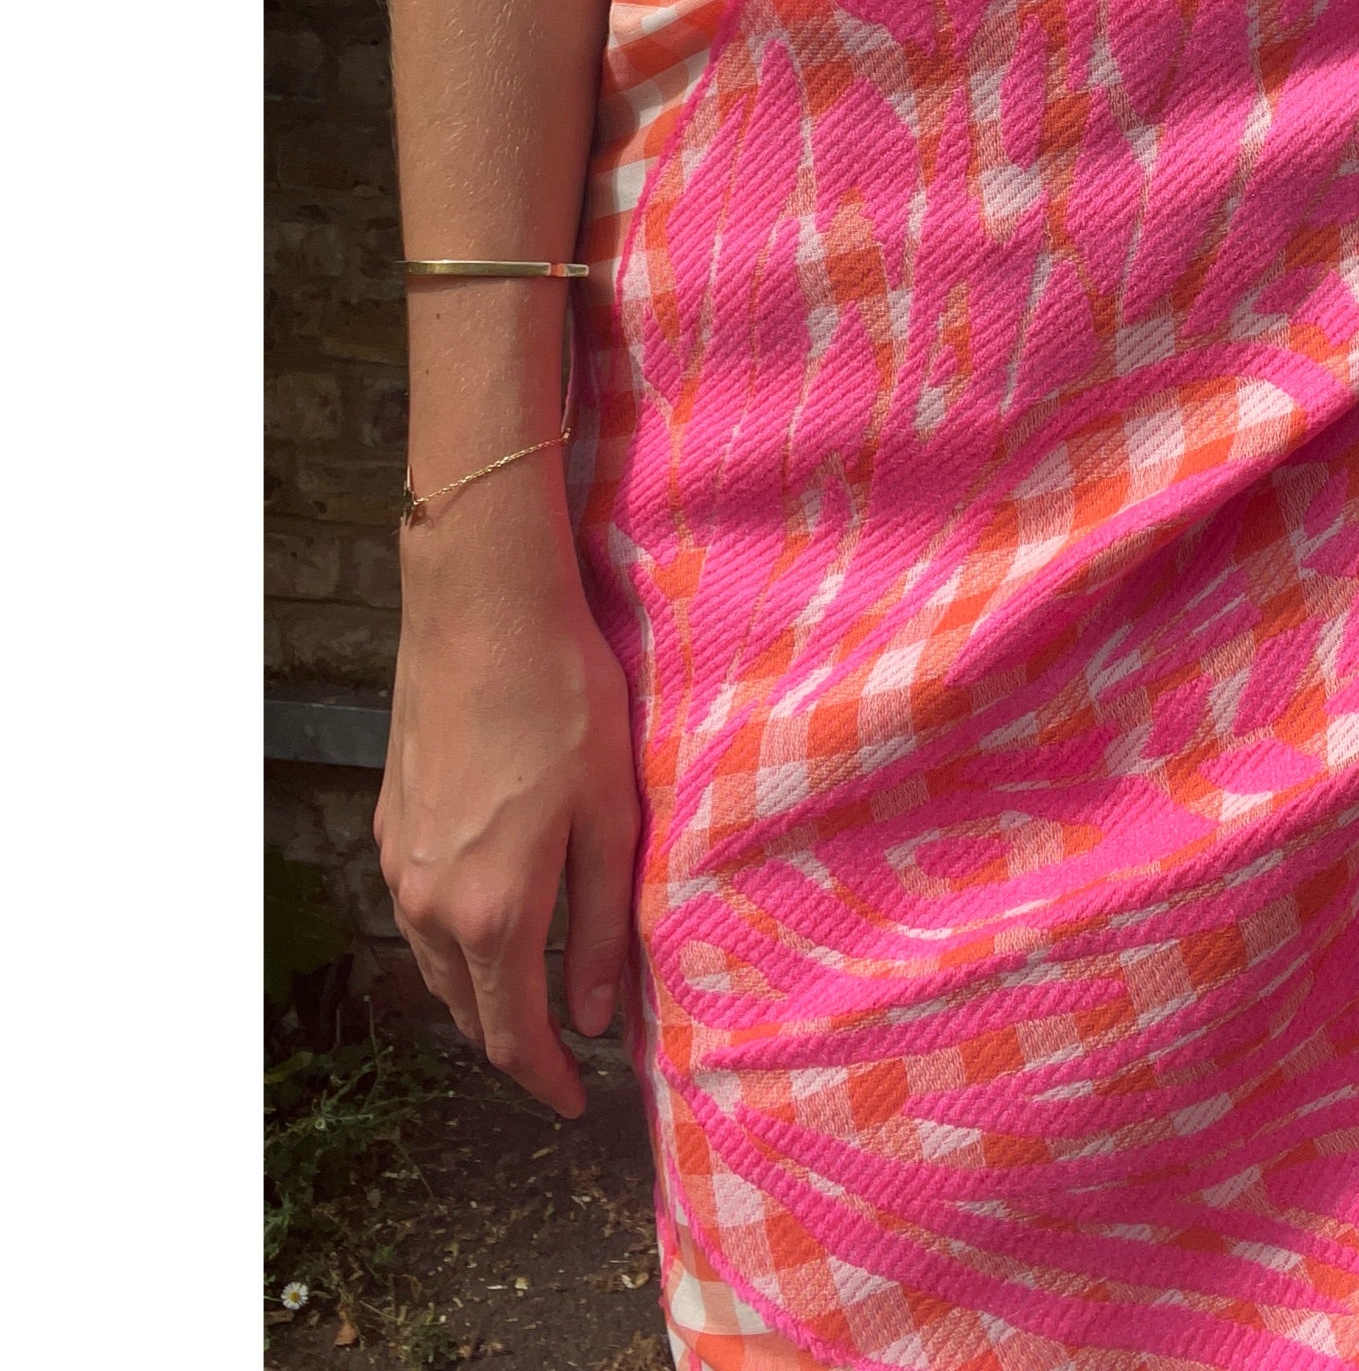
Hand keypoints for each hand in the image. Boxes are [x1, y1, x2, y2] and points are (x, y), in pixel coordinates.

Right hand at [375, 458, 638, 1115]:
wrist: (481, 614)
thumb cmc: (564, 703)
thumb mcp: (607, 817)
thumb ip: (600, 925)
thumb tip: (593, 1017)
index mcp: (492, 911)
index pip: (511, 1034)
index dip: (545, 1079)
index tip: (580, 1104)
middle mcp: (430, 904)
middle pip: (466, 1009)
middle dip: (513, 1043)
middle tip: (565, 1055)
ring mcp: (400, 864)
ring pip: (437, 964)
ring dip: (481, 993)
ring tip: (535, 995)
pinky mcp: (390, 824)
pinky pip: (421, 914)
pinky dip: (457, 941)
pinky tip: (495, 920)